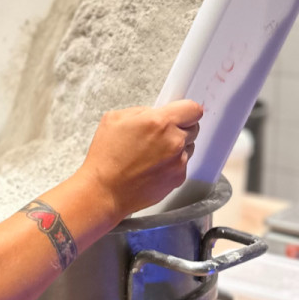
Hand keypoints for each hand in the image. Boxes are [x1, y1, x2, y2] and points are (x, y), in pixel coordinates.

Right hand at [75, 100, 202, 217]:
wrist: (104, 190)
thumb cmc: (105, 157)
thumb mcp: (114, 119)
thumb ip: (141, 111)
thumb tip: (155, 114)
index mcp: (159, 122)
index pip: (193, 109)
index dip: (185, 110)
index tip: (178, 114)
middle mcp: (174, 141)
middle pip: (194, 128)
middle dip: (179, 128)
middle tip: (158, 135)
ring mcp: (178, 162)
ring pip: (189, 147)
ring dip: (176, 147)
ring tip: (152, 154)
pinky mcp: (178, 178)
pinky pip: (182, 165)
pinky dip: (171, 164)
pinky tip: (151, 167)